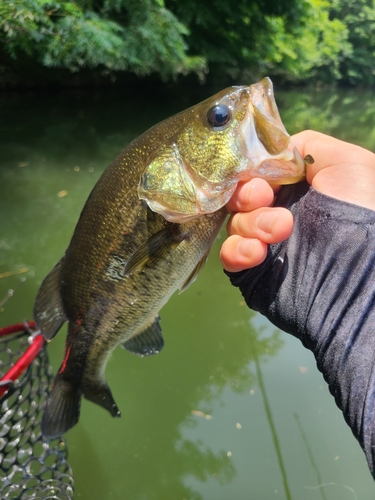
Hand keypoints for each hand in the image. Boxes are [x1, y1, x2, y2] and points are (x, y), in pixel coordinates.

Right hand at [220, 130, 374, 271]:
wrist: (357, 269)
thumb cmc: (357, 210)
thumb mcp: (346, 161)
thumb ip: (306, 147)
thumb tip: (272, 157)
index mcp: (294, 188)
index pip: (256, 172)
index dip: (253, 172)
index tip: (264, 181)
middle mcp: (276, 211)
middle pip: (240, 196)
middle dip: (248, 196)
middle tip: (265, 200)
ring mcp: (264, 241)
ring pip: (234, 223)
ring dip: (250, 224)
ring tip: (277, 232)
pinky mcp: (252, 268)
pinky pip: (229, 254)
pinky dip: (236, 251)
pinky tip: (256, 253)